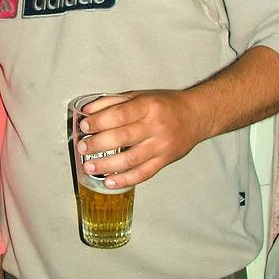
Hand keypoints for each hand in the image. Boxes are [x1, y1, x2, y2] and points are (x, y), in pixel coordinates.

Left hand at [77, 90, 203, 188]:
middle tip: (82, 147)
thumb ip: (112, 102)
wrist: (196, 116)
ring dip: (107, 165)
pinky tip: (110, 182)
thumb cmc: (164, 105)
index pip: (120, 115)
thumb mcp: (140, 96)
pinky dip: (125, 180)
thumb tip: (87, 110)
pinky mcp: (165, 161)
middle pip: (123, 137)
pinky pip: (143, 173)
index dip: (99, 121)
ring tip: (90, 167)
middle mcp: (156, 126)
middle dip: (98, 144)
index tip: (84, 126)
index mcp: (148, 106)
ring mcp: (162, 146)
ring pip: (131, 159)